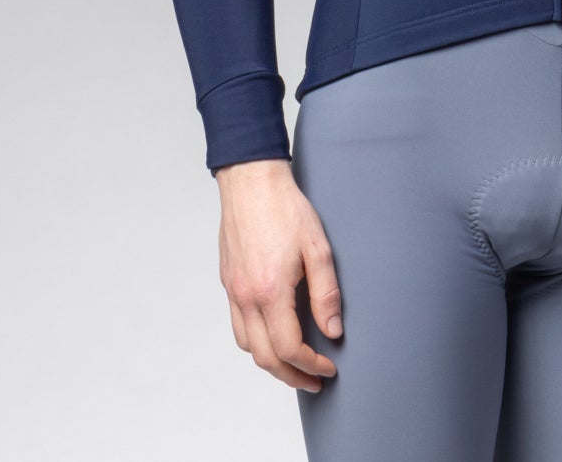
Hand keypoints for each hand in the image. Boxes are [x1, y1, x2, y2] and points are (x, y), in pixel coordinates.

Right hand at [215, 158, 342, 392]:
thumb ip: (326, 293)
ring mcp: (233, 291)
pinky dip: (255, 341)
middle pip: (264, 358)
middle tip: (314, 381)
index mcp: (270, 292)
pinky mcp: (228, 281)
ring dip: (270, 363)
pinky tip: (273, 334)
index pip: (289, 348)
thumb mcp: (318, 247)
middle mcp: (246, 297)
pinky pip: (238, 325)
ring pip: (247, 345)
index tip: (329, 367)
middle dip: (291, 376)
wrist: (251, 180)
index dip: (311, 365)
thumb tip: (333, 331)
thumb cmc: (286, 208)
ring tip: (294, 364)